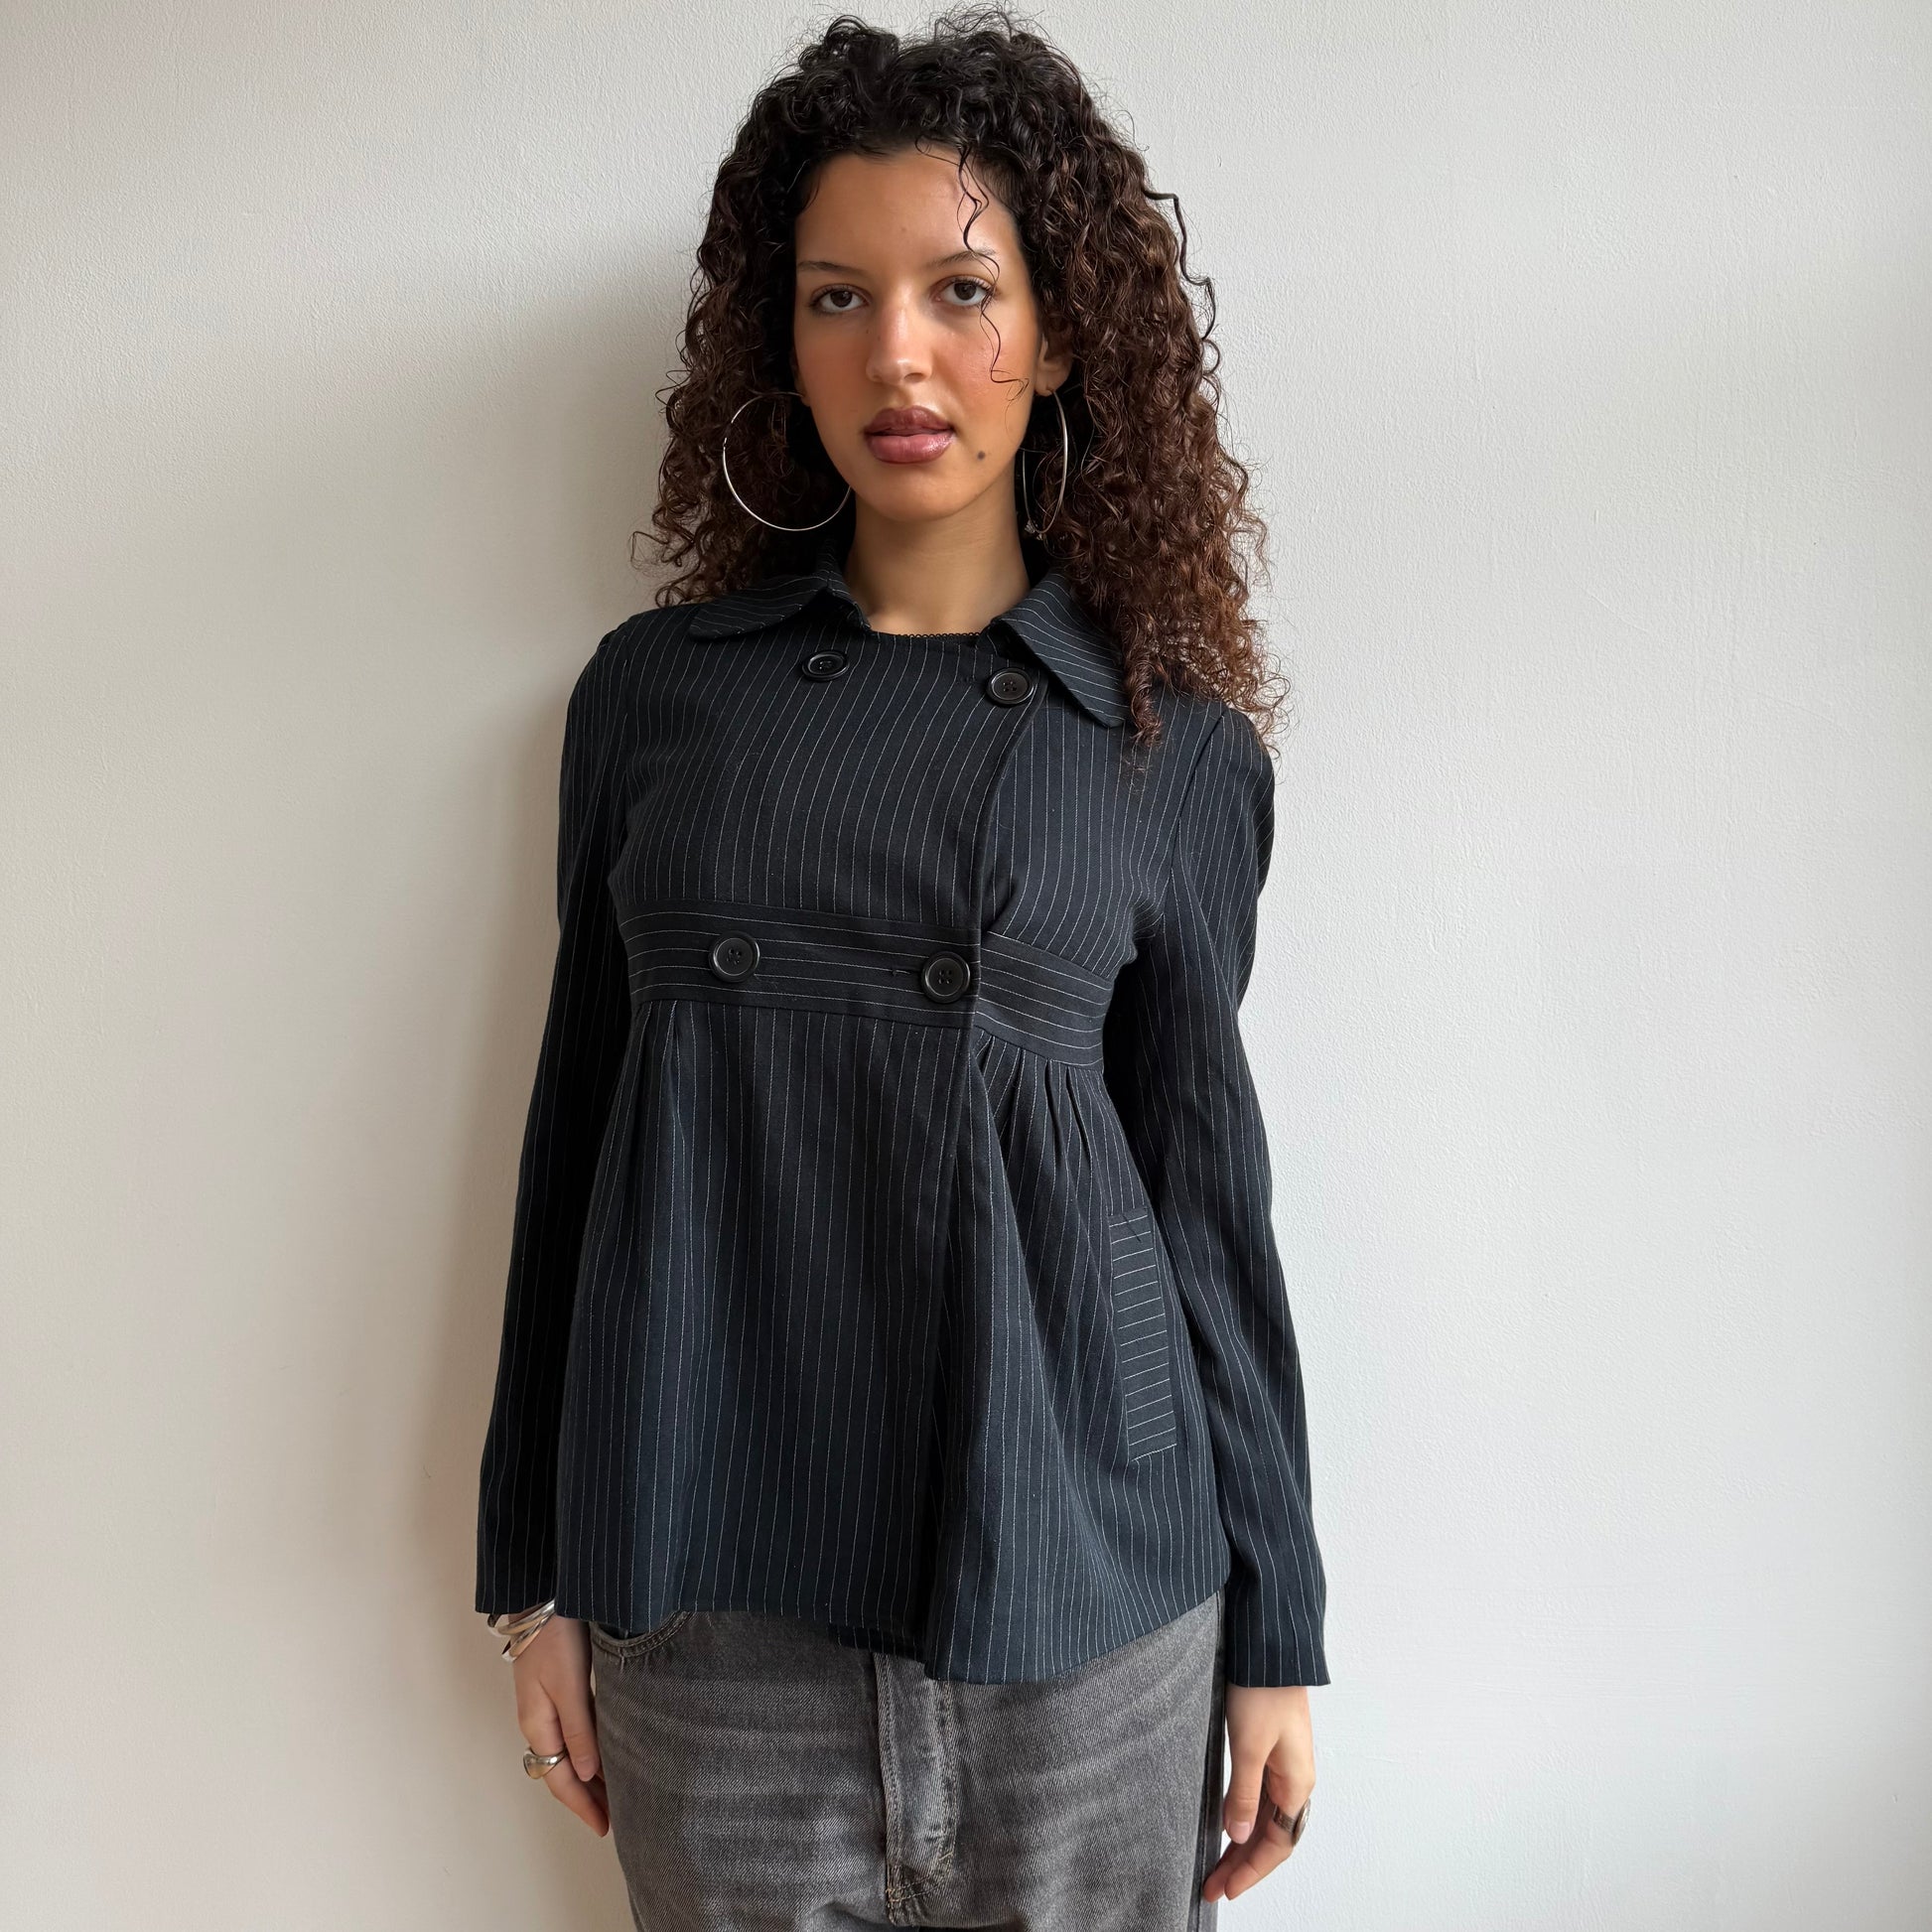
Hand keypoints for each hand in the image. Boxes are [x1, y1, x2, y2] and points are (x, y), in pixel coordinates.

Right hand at [512, 1613, 608, 1835]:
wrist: (544, 1595)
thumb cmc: (555, 1637)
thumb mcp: (569, 1684)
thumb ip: (579, 1729)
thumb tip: (587, 1774)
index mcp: (538, 1724)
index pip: (560, 1778)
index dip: (582, 1805)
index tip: (605, 1827)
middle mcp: (539, 1720)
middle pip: (562, 1771)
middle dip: (587, 1796)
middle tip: (619, 1816)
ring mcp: (545, 1704)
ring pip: (568, 1753)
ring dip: (590, 1775)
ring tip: (617, 1792)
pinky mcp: (556, 1688)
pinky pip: (572, 1733)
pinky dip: (590, 1750)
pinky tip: (606, 1751)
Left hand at [1202, 1682, 1313, 1904]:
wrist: (1269, 1647)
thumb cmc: (1263, 1690)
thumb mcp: (1249, 1746)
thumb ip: (1244, 1793)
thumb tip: (1239, 1835)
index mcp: (1297, 1783)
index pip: (1277, 1844)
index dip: (1251, 1870)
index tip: (1225, 1889)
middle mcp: (1294, 1779)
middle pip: (1271, 1836)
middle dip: (1243, 1864)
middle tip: (1212, 1886)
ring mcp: (1283, 1765)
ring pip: (1264, 1818)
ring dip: (1241, 1843)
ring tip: (1215, 1865)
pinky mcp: (1269, 1750)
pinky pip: (1258, 1796)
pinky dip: (1242, 1816)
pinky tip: (1225, 1825)